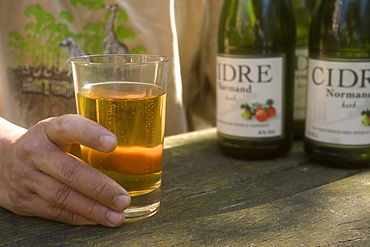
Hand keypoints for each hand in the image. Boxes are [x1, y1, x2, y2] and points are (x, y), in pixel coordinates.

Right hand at [0, 115, 130, 226]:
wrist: (3, 160)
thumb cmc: (47, 145)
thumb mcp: (60, 133)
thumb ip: (86, 137)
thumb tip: (130, 152)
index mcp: (48, 129)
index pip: (69, 126)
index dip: (91, 134)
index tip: (113, 143)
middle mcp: (35, 152)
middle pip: (69, 171)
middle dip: (100, 188)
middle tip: (124, 199)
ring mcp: (26, 177)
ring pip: (62, 196)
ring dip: (93, 209)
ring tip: (117, 215)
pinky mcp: (22, 201)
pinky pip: (54, 211)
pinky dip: (79, 217)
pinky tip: (98, 219)